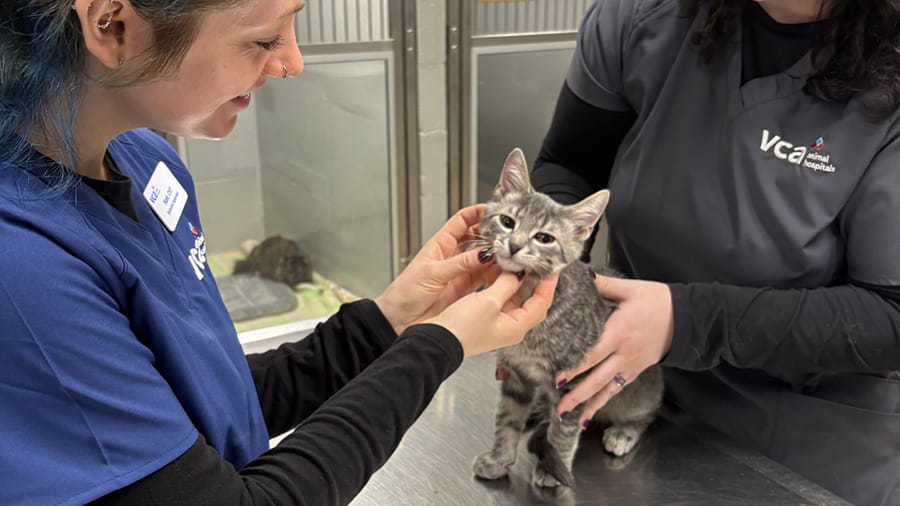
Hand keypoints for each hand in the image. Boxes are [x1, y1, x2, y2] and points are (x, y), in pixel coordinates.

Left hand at [374, 205, 499, 334]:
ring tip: (506, 256)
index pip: (462, 220)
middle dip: (492, 235)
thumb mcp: (432, 273)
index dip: (477, 212)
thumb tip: (483, 253)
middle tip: (505, 237)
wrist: (398, 321)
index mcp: (439, 245)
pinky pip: (484, 278)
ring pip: (483, 259)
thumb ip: (460, 264)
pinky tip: (502, 274)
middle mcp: (452, 256)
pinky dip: (495, 275)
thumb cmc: (404, 293)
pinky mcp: (465, 289)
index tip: (493, 210)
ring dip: (495, 257)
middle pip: (477, 238)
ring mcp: (459, 272)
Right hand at [427, 271, 558, 356]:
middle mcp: (509, 327)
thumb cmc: (461, 329)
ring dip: (513, 281)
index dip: (548, 285)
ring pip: (512, 299)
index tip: (550, 269)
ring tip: (513, 264)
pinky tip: (494, 274)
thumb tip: (517, 273)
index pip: (542, 303)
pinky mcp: (482, 320)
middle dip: (532, 281)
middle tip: (533, 264)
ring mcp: (495, 324)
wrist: (436, 341)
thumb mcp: (489, 301)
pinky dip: (499, 285)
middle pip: (529, 301)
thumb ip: (506, 284)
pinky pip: (497, 300)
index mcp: (517, 327)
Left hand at [554, 274, 672, 425]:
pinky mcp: (635, 371)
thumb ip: (603, 285)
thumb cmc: (658, 301)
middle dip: (577, 395)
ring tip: (568, 418)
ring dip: (586, 404)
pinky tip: (588, 415)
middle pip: (597, 378)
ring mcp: (630, 365)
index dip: (575, 368)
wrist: (687, 318)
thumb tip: (580, 276)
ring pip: (605, 389)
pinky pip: (615, 389)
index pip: (593, 353)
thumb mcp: (630, 289)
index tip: (558, 378)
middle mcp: (624, 353)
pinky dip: (602, 402)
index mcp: (619, 332)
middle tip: (558, 408)